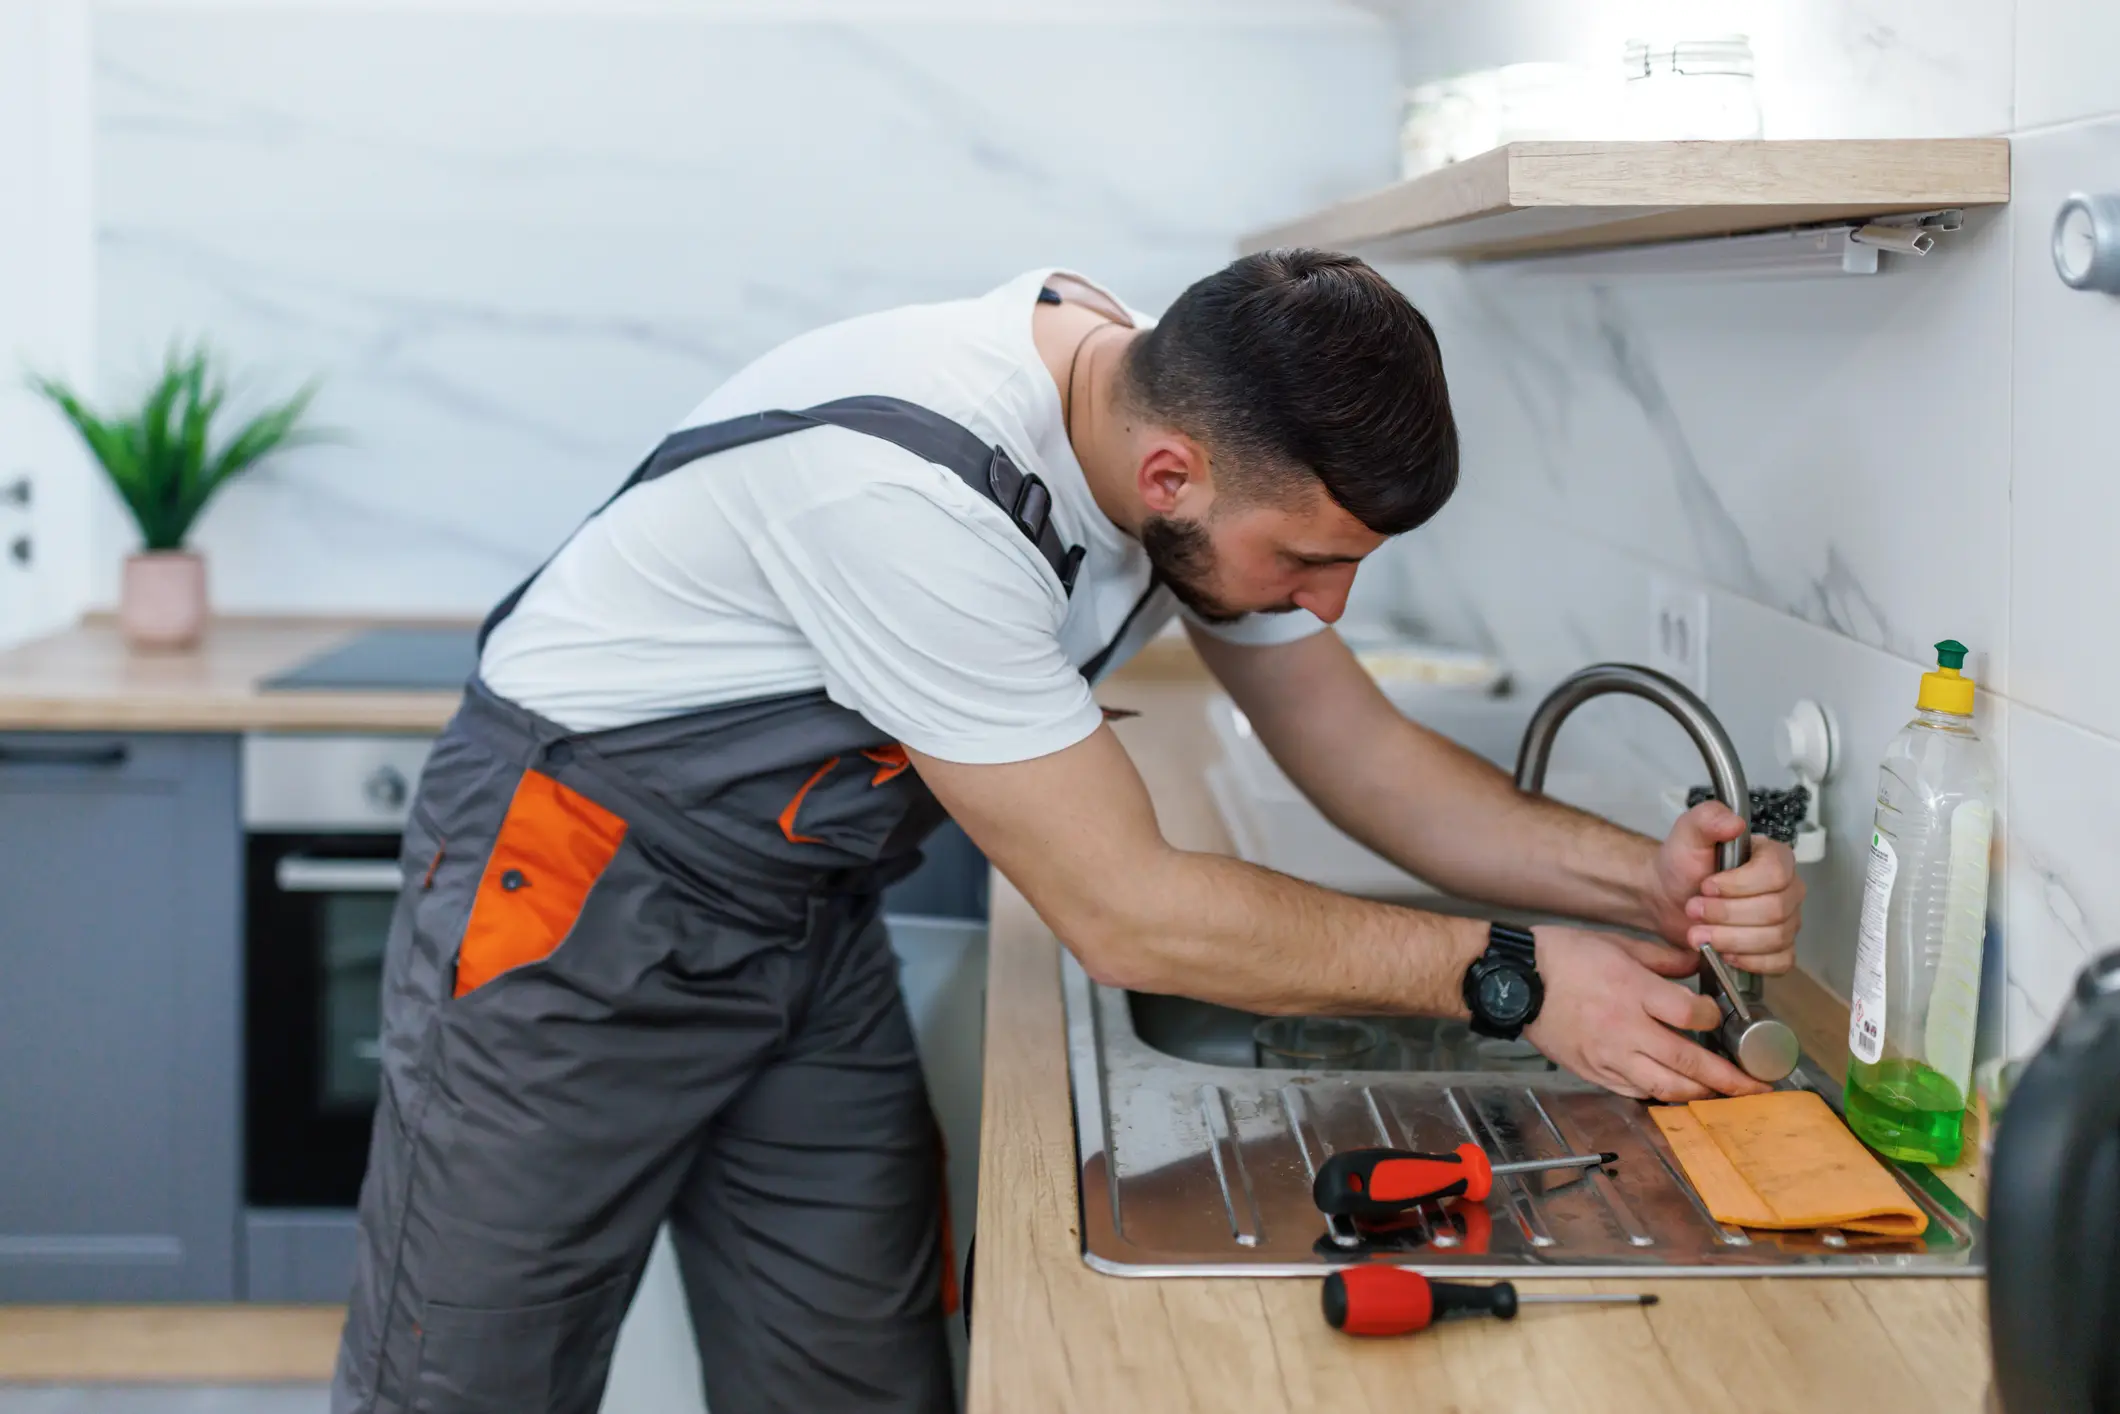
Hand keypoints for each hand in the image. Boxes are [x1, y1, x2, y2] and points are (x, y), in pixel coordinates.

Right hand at [1523, 926, 1770, 1100]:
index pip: (1693, 1016)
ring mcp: (1608, 1055)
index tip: (1720, 1017)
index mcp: (1633, 990)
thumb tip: (1696, 966)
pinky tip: (1674, 1092)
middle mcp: (1624, 1028)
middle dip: (1729, 1079)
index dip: (1716, 1019)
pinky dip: (1658, 1095)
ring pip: (1664, 1087)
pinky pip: (1633, 1092)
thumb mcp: (1617, 944)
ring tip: (1721, 1097)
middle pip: (1688, 1062)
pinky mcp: (1593, 1071)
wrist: (1513, 981)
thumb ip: (1662, 958)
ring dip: (1699, 1095)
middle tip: (1756, 1088)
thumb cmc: (1560, 956)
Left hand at [1645, 801, 1804, 974]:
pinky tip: (1724, 953)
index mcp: (1774, 857)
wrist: (1668, 896)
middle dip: (1727, 914)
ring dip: (1730, 938)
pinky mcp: (1776, 947)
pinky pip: (1780, 961)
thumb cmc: (1682, 865)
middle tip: (1694, 909)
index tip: (1706, 886)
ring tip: (1698, 932)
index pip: (1776, 873)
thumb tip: (1734, 822)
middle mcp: (1787, 888)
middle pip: (1775, 910)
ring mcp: (1786, 920)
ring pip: (1776, 938)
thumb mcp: (1688, 834)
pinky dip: (1750, 961)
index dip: (1739, 885)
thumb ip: (1708, 819)